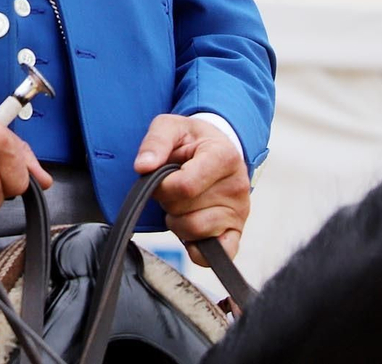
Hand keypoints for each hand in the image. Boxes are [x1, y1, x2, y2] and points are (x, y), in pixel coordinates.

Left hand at [134, 114, 249, 265]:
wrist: (215, 148)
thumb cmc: (191, 139)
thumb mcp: (170, 127)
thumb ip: (155, 142)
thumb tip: (142, 167)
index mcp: (224, 156)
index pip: (184, 186)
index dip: (162, 187)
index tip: (161, 175)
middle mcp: (237, 185)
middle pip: (185, 210)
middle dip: (168, 201)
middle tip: (174, 186)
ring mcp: (239, 211)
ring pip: (194, 231)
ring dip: (178, 221)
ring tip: (183, 203)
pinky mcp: (236, 232)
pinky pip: (216, 255)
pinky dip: (196, 248)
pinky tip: (191, 230)